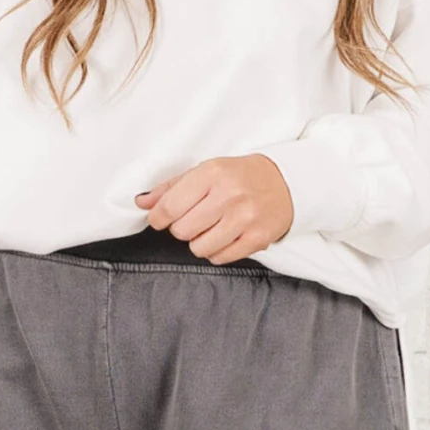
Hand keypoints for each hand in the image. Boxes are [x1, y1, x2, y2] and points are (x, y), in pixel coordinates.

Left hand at [135, 153, 293, 263]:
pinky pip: (220, 258)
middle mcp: (229, 195)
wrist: (286, 183)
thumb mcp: (206, 171)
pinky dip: (217, 251)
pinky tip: (225, 236)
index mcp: (212, 173)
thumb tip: (142, 203)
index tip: (161, 219)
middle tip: (195, 219)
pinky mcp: (257, 238)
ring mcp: (245, 218)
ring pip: (199, 248)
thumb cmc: (240, 176)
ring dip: (199, 242)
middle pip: (181, 231)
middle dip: (182, 228)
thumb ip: (171, 187)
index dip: (158, 218)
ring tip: (211, 228)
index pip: (169, 207)